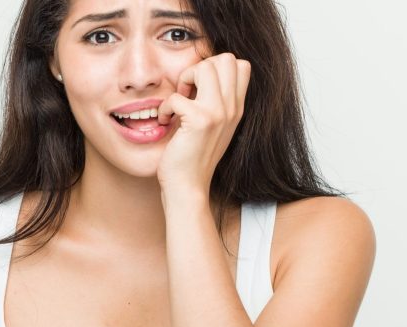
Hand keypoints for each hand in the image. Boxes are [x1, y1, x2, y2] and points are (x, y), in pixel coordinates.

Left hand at [156, 53, 250, 197]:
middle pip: (226, 59)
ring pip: (205, 67)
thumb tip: (202, 74)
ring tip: (178, 103)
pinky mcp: (199, 121)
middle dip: (200, 67)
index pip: (241, 64)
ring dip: (184, 79)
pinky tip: (165, 122)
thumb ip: (215, 101)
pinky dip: (165, 107)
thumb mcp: (214, 126)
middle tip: (187, 91)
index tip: (199, 87)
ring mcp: (218, 113)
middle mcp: (232, 108)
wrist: (188, 187)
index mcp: (237, 107)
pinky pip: (176, 96)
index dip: (216, 67)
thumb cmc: (193, 157)